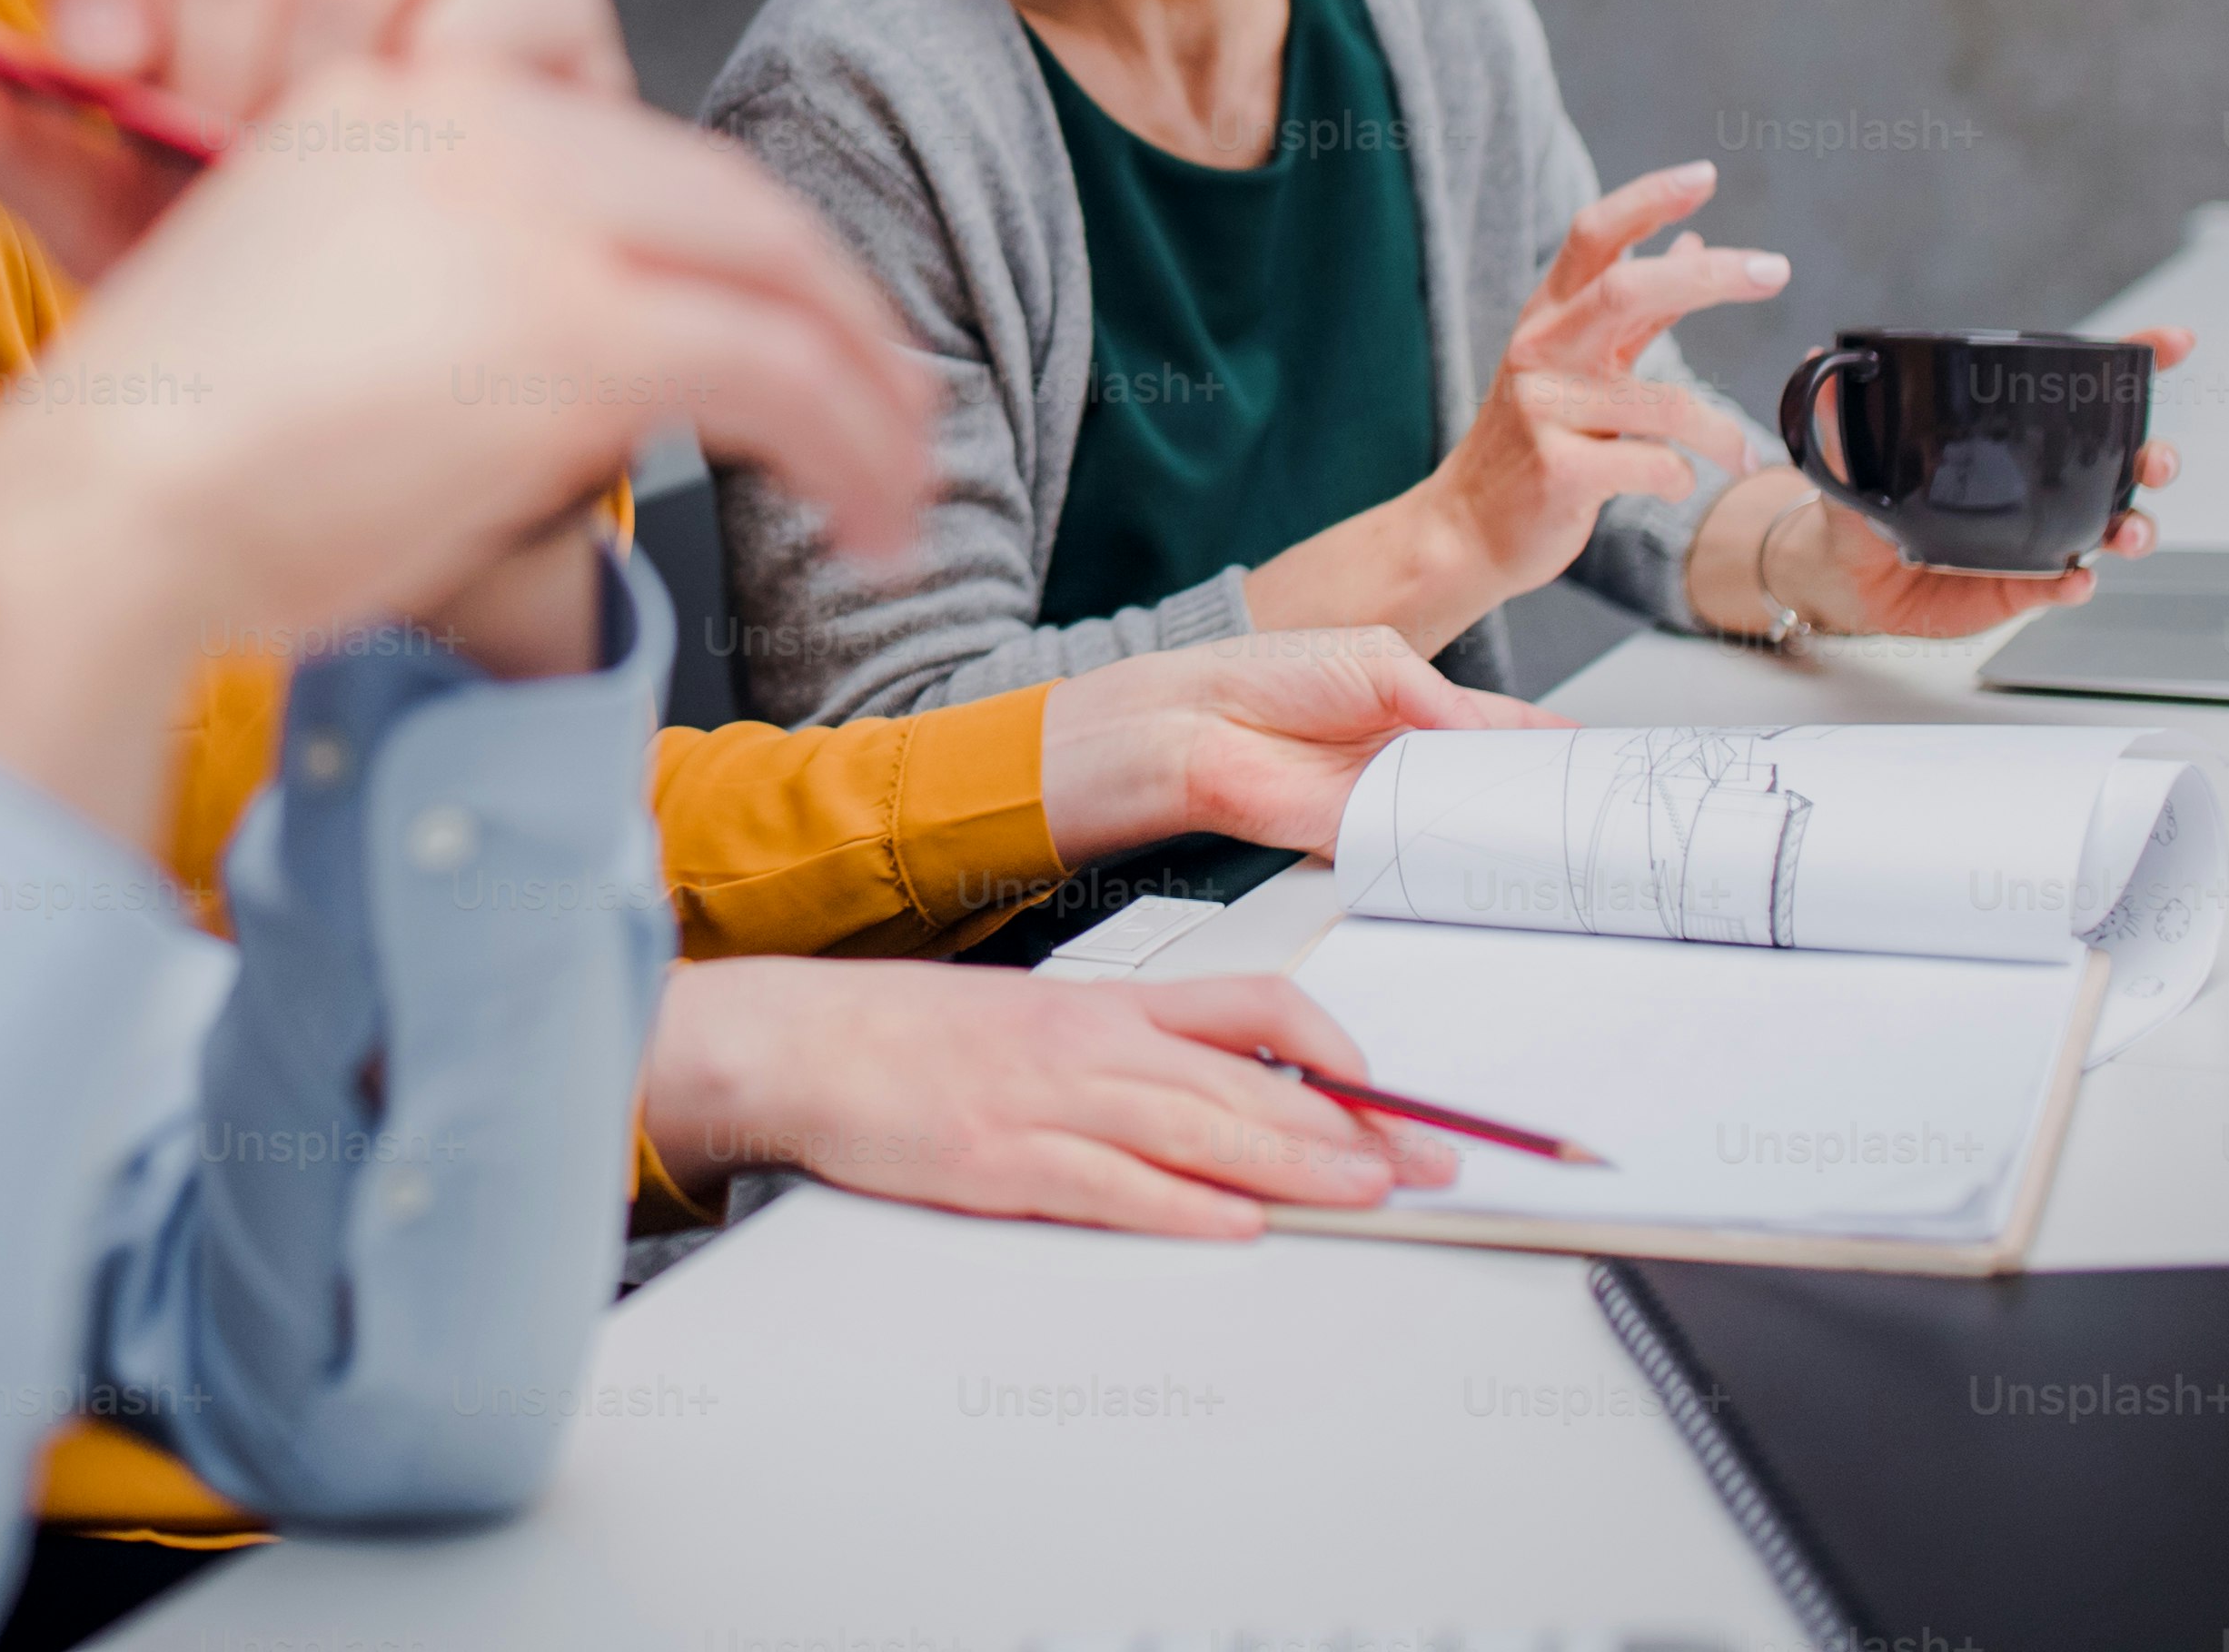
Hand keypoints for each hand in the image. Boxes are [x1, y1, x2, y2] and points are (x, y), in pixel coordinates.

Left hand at [0, 0, 631, 279]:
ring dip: (332, 72)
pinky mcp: (552, 7)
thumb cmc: (241, 283)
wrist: (376, 399)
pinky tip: (418, 152)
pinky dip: (458, 66)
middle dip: (224, 47)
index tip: (102, 63)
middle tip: (223, 159)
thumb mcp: (99, 211)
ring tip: (319, 174)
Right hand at [0, 58, 928, 842]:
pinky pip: (775, 372)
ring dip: (870, 395)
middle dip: (839, 313)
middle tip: (893, 407)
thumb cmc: (165, 454)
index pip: (638, 147)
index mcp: (409, 101)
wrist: (103, 506)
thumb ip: (426, 299)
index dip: (742, 243)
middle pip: (731, 199)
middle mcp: (484, 128)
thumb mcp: (297, 306)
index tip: (788, 326)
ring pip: (778, 278)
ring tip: (899, 493)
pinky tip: (871, 522)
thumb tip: (540, 392)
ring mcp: (535, 220)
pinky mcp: (577, 329)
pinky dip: (853, 449)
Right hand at [638, 958, 1445, 1236]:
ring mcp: (1047, 1102)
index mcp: (1106, 1004)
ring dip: (1297, 1162)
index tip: (1394, 1092)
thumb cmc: (912, 1036)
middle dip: (1355, 1125)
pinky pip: (1111, 1185)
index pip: (1254, 1007)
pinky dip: (1183, 1206)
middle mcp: (1091, 1043)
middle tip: (1432, 1159)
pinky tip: (1239, 1223)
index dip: (1338, 1049)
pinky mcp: (1001, 1162)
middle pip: (1250, 1080)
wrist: (797, 1041)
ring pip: (1200, 1128)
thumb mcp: (1035, 1020)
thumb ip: (1129, 1053)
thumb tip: (1225, 1095)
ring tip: (1372, 1189)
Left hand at [1038, 627, 1568, 865]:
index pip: (1505, 725)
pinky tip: (1477, 860)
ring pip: (1461, 823)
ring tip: (1549, 837)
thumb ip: (1440, 699)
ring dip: (1497, 831)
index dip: (1551, 742)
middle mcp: (1411, 755)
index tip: (1595, 758)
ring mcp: (1389, 800)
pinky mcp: (1362, 841)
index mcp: (1421, 703)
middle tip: (1589, 809)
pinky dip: (1444, 861)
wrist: (1201, 724)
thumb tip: (1490, 737)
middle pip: (1492, 781)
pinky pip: (1416, 857)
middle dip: (1537, 795)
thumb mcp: (1376, 658)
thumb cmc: (1271, 673)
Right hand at [1245, 163, 1770, 647]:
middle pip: (1627, 289)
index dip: (1648, 199)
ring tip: (1743, 454)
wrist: (1464, 529)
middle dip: (1709, 276)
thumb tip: (1691, 244)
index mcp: (1546, 318)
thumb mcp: (1573, 364)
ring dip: (1721, 431)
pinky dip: (1680, 477)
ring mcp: (1545, 411)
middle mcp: (1540, 352)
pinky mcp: (1559, 471)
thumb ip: (1635, 310)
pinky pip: (1655, 467)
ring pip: (1664, 402)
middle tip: (1775, 269)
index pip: (1592, 237)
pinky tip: (1676, 484)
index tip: (1705, 176)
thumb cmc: (1531, 443)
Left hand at [1686, 326, 2192, 639]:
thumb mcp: (1849, 452)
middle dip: (2155, 458)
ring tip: (2126, 531)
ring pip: (2108, 528)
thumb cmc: (1863, 502)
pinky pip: (2059, 586)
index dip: (2138, 364)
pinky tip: (2076, 580)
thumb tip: (1820, 356)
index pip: (2085, 396)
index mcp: (2013, 439)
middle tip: (2158, 461)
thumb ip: (1840, 412)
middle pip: (2122, 465)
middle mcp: (2039, 485)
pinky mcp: (2019, 587)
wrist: (1841, 572)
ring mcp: (2036, 536)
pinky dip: (2073, 584)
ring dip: (2133, 527)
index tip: (2173, 341)